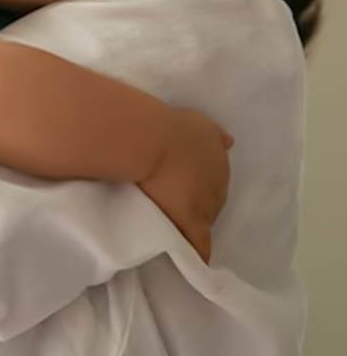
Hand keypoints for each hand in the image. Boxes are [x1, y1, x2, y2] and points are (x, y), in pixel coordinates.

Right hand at [137, 108, 233, 263]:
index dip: (198, 183)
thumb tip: (230, 141)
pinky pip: (199, 243)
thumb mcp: (199, 123)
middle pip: (210, 199)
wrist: (155, 143)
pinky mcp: (191, 223)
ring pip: (204, 220)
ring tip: (175, 225)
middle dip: (196, 200)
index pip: (214, 179)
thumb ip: (213, 134)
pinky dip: (199, 252)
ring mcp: (205, 206)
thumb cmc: (172, 128)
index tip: (185, 184)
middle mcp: (218, 184)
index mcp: (219, 161)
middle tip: (175, 200)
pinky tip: (197, 262)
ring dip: (192, 221)